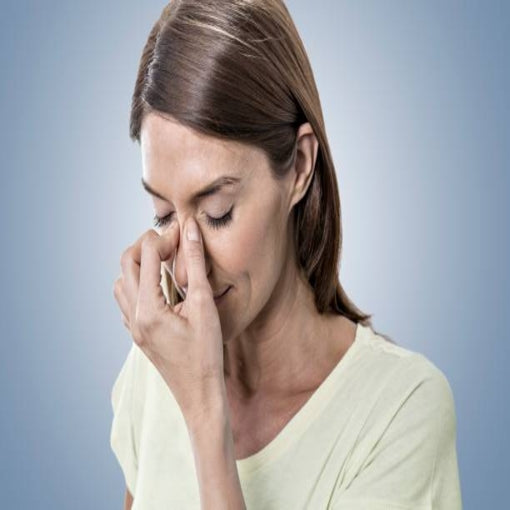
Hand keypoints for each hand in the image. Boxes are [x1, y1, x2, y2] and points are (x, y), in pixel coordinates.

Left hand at [112, 217, 225, 424]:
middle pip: (126, 263)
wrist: (199, 394)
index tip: (184, 232)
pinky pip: (125, 300)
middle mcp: (133, 316)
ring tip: (165, 262)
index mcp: (148, 308)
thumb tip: (189, 230)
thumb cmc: (207, 354)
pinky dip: (137, 283)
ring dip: (139, 264)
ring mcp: (132, 327)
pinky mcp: (137, 334)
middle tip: (173, 242)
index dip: (165, 237)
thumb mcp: (205, 305)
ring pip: (121, 281)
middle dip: (147, 245)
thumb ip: (195, 264)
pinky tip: (158, 286)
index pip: (147, 256)